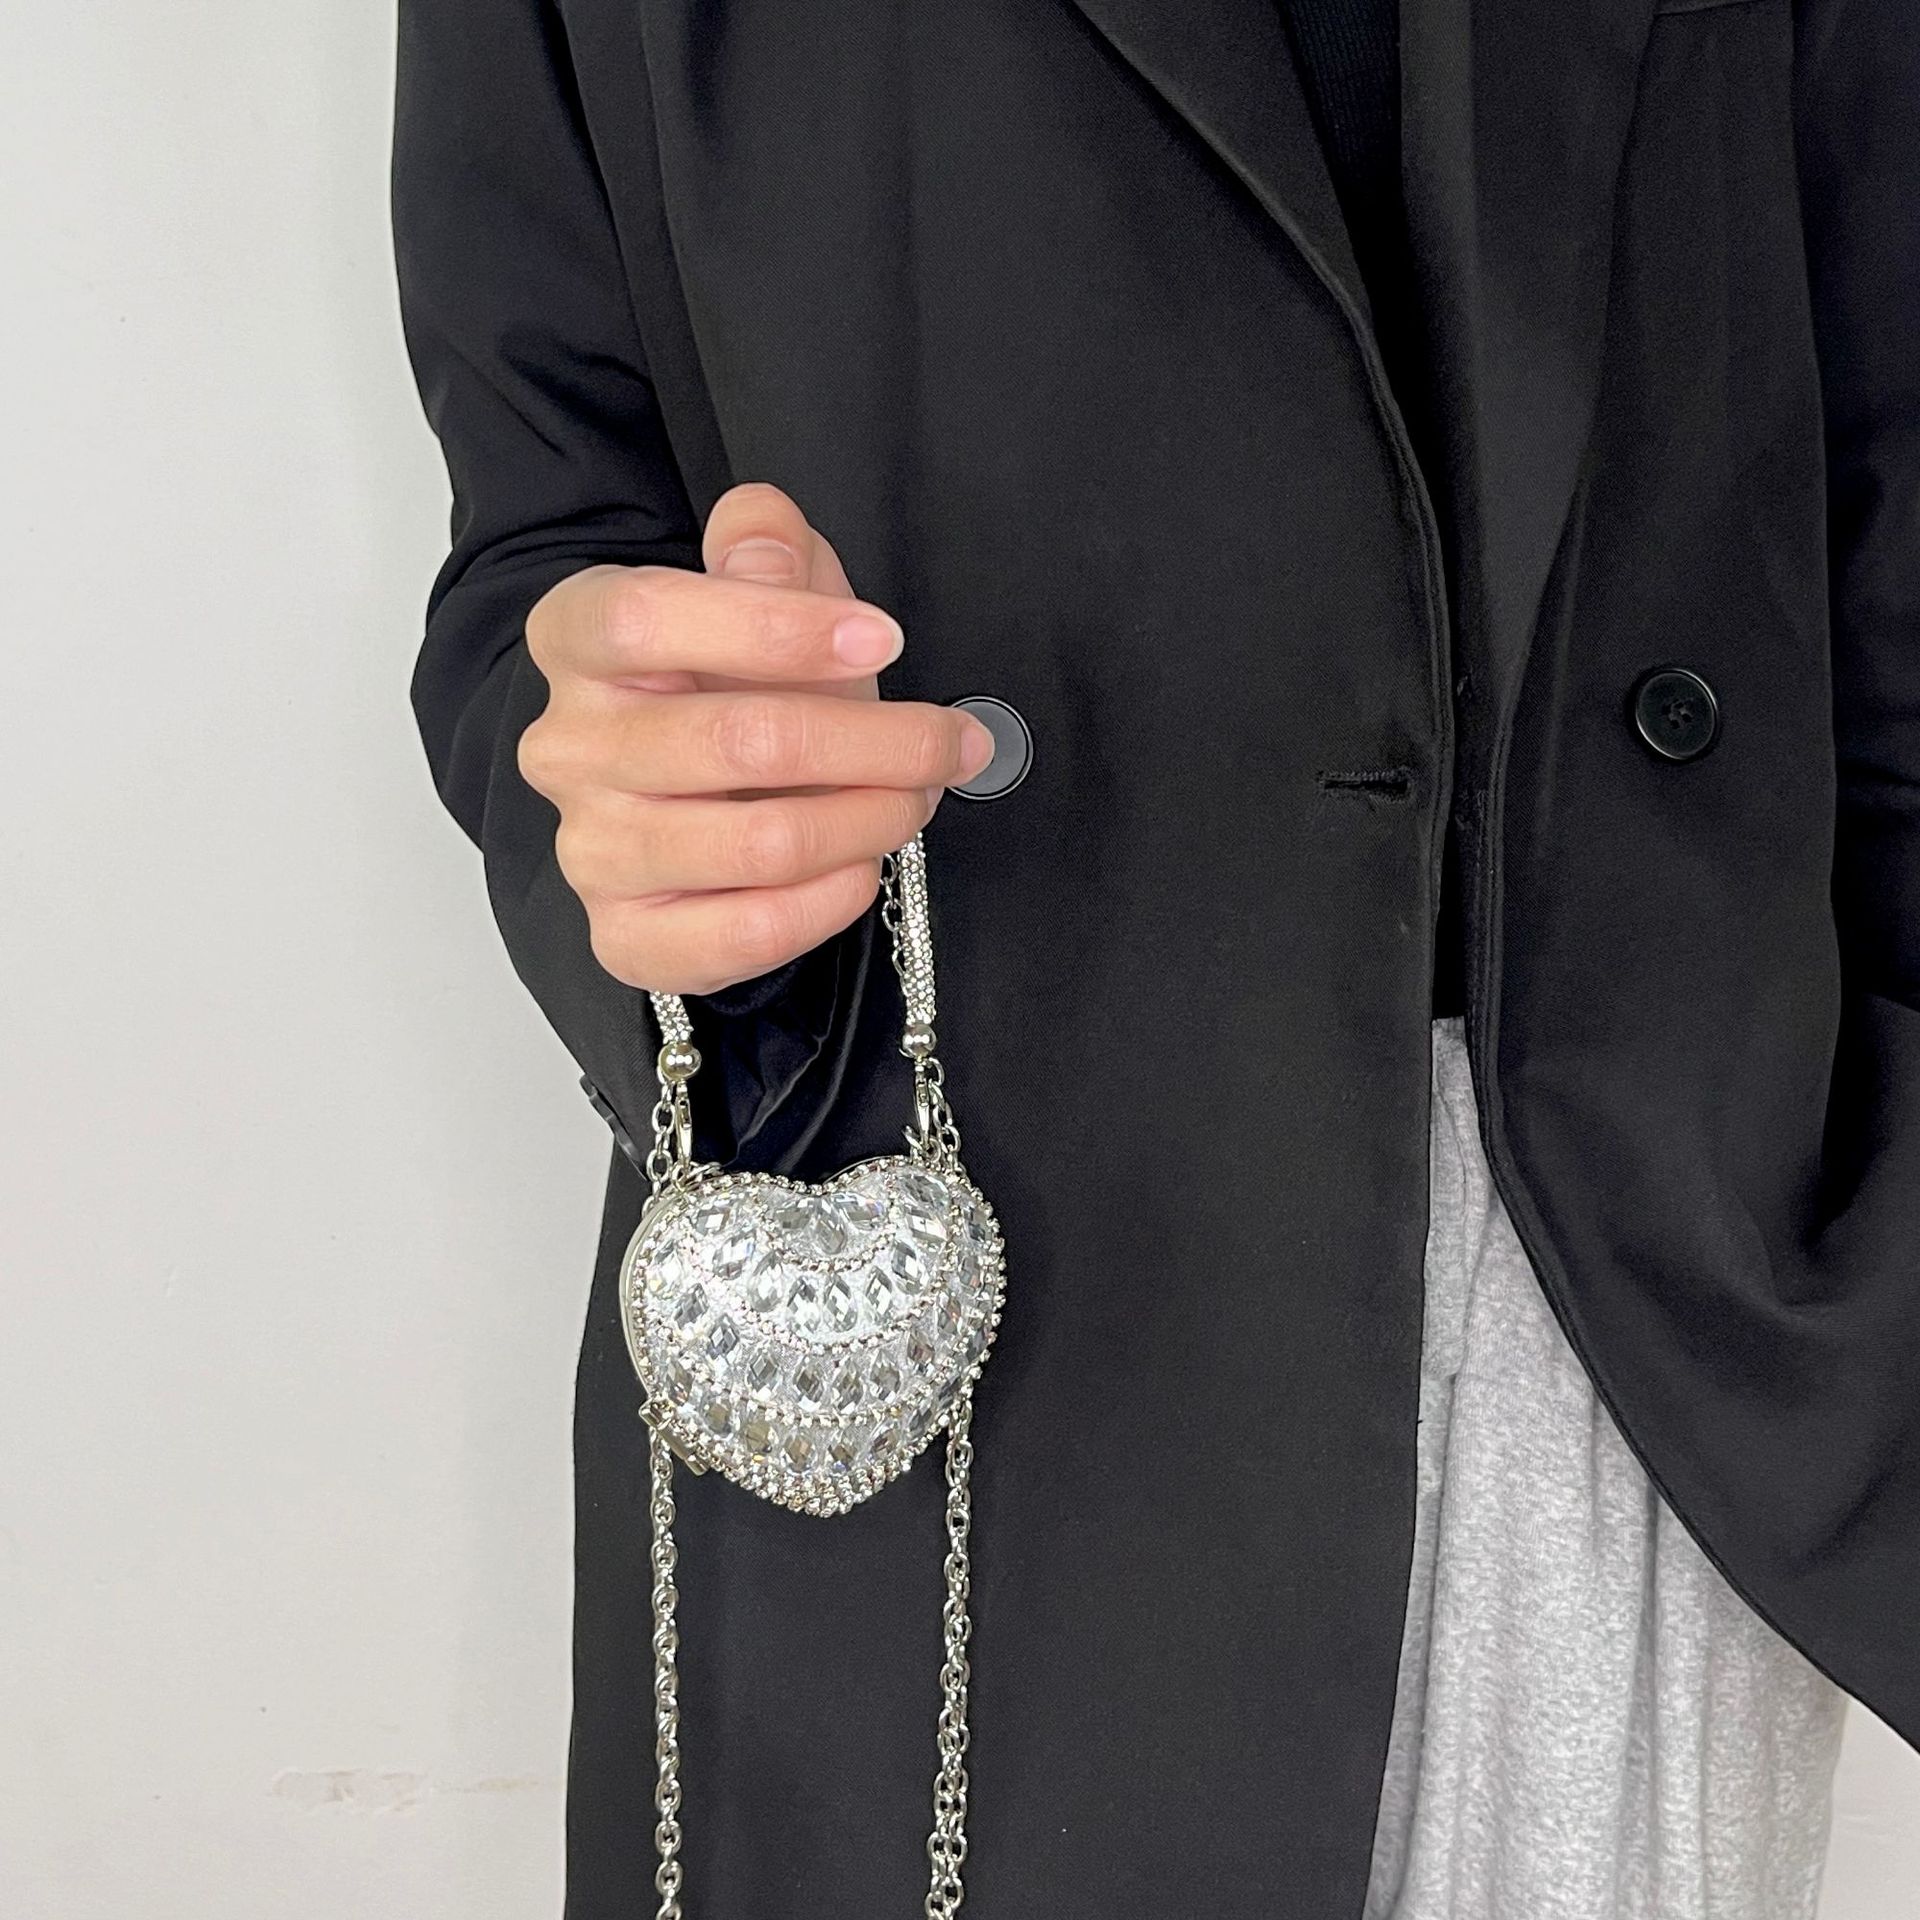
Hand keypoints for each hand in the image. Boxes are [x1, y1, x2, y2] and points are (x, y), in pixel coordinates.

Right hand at [518, 482, 995, 995]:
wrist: (698, 806)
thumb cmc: (737, 685)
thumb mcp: (763, 594)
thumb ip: (765, 551)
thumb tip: (766, 536)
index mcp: (575, 639)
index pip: (648, 618)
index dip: (775, 627)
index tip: (884, 636)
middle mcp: (566, 747)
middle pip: (736, 740)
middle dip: (875, 742)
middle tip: (949, 743)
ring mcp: (590, 851)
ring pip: (760, 843)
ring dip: (871, 820)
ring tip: (915, 799)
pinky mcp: (628, 937)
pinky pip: (749, 932)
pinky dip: (832, 900)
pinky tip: (863, 866)